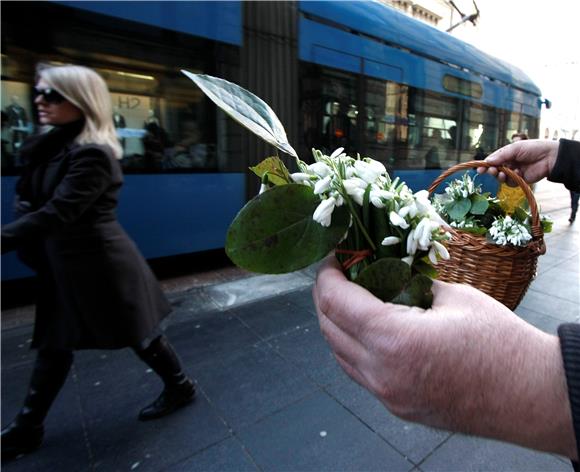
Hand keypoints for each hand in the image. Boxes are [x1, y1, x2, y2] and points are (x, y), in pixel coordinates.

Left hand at [313, 256, 575, 458]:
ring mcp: (387, 395)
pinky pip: (358, 372)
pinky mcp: (397, 407)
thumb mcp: (454, 296)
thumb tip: (388, 274)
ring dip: (336, 323)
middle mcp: (381, 372)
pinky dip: (352, 346)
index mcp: (393, 339)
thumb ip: (411, 284)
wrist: (532, 398)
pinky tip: (367, 330)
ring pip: (339, 353)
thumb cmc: (500, 341)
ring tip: (350, 298)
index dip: (327, 275)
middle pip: (329, 328)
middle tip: (338, 274)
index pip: (336, 301)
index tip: (332, 257)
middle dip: (326, 296)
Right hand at [476, 139, 558, 184]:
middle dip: (491, 171)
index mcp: (507, 154)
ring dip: (499, 176)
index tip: (479, 169)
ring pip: (501, 177)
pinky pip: (511, 183)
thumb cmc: (534, 148)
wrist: (550, 157)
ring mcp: (514, 172)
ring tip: (501, 174)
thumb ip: (501, 155)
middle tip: (490, 171)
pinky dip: (511, 179)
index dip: (485, 164)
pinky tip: (517, 173)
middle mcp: (509, 164)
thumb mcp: (515, 148)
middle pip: (495, 170)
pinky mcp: (520, 180)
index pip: (493, 160)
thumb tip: (487, 161)